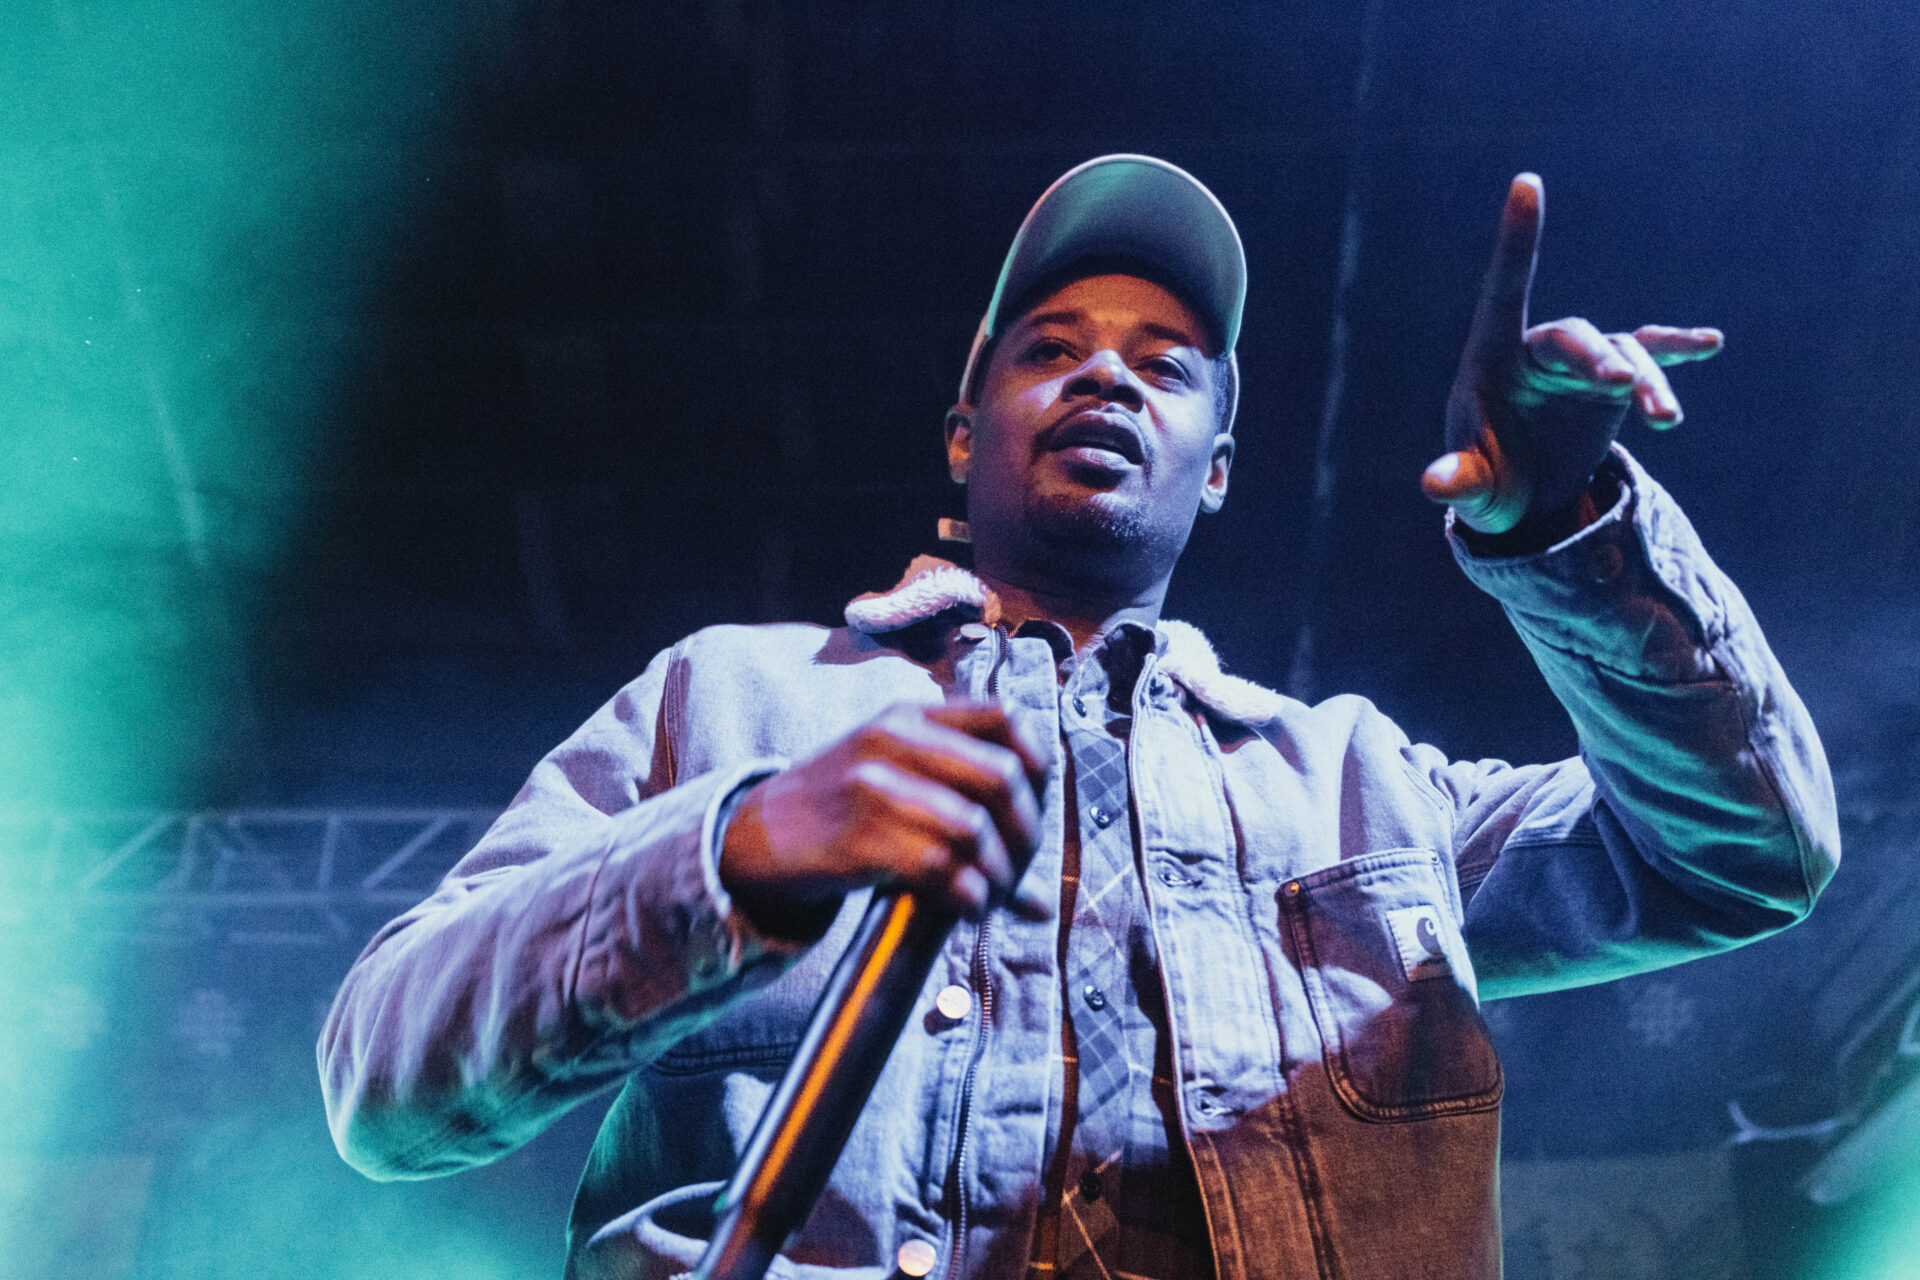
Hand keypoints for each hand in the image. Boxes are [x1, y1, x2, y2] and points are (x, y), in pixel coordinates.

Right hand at [719, 703, 1049, 936]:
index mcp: (911, 717)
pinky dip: (968, 897)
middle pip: (1002, 777)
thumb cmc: (837, 814)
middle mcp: (894, 739)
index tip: (1034, 813)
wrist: (753, 838)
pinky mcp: (858, 835)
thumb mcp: (894, 783)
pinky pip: (940, 867)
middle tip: (1017, 872)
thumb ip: (964, 815)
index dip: (1040, 768)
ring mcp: (873, 785)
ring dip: (998, 876)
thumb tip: (1040, 900)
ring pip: (974, 828)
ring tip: (990, 898)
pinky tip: (965, 910)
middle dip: (1027, 835)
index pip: (1007, 719)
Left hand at [1422, 173, 1723, 539]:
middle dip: (1598, 360)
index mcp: (1493, 357)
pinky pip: (1650, 355)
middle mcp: (1539, 349)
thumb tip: (1437, 486)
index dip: (1517, 238)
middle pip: (1575, 337)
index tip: (1527, 182)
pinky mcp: (1616, 380)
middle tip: (1621, 384)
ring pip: (1622, 354)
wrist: (1525, 495)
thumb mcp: (1474, 486)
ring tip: (1666, 420)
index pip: (1503, 288)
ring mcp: (1583, 362)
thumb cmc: (1486, 480)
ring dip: (1647, 383)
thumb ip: (1460, 480)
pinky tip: (1709, 343)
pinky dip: (1677, 349)